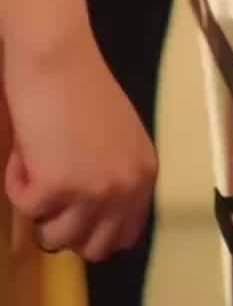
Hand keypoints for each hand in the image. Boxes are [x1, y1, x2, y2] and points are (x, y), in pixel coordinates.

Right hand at [3, 22, 156, 261]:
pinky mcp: (58, 187)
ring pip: (54, 238)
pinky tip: (26, 149)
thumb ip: (112, 178)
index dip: (92, 230)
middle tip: (49, 190)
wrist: (57, 57)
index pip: (124, 236)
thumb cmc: (80, 88)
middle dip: (64, 227)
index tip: (71, 211)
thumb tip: (86, 218)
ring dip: (38, 206)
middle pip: (92, 249)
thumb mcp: (115, 141)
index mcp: (144, 176)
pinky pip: (24, 207)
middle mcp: (126, 189)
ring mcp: (94, 191)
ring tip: (39, 161)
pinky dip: (16, 182)